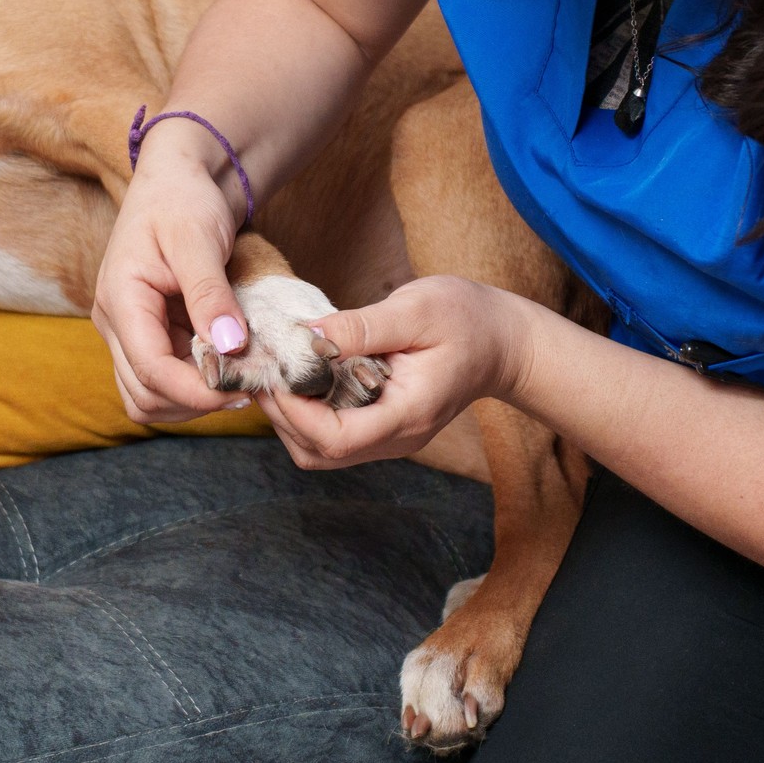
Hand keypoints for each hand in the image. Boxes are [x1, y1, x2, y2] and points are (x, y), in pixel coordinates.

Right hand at [92, 125, 254, 422]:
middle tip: (248, 384)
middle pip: (144, 395)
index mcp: (120, 299)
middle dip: (194, 400)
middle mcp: (116, 324)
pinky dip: (194, 385)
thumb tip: (230, 347)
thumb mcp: (198, 240)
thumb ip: (210, 294)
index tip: (243, 389)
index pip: (150, 370)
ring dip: (192, 400)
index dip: (196, 391)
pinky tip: (228, 366)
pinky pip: (164, 380)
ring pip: (150, 397)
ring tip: (239, 377)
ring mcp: (130, 332)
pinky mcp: (149, 335)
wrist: (178, 179)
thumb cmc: (183, 200)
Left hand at [254, 275, 535, 468]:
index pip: (337, 438)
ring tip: (273, 369)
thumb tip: (307, 334)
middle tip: (260, 368)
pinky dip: (304, 411)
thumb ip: (362, 327)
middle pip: (319, 453)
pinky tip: (296, 374)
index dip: (293, 411)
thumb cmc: (467, 319)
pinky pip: (332, 435)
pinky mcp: (382, 426)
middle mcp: (397, 437)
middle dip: (281, 415)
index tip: (272, 372)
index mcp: (408, 413)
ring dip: (288, 416)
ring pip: (320, 450)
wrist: (503, 341)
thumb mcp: (416, 310)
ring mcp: (390, 437)